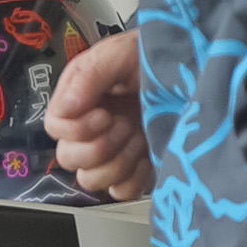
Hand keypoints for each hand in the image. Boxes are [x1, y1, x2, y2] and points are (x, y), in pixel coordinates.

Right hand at [47, 27, 150, 200]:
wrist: (191, 68)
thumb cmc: (152, 56)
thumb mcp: (119, 54)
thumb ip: (89, 76)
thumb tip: (66, 108)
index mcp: (78, 100)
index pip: (55, 128)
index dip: (77, 128)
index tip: (105, 113)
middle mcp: (88, 129)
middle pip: (69, 159)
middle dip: (100, 145)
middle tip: (124, 124)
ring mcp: (111, 151)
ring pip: (91, 180)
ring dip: (117, 161)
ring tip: (137, 136)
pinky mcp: (134, 169)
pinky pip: (121, 191)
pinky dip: (133, 178)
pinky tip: (147, 155)